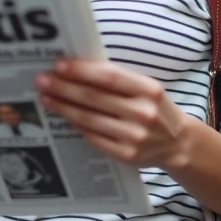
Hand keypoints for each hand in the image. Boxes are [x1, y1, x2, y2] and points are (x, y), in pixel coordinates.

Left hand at [36, 58, 191, 168]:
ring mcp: (135, 137)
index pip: (109, 77)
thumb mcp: (145, 88)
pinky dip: (76, 125)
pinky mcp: (126, 155)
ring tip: (46, 97)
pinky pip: (93, 137)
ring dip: (64, 107)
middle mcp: (143, 113)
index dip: (82, 71)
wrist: (178, 143)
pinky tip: (64, 116)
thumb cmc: (154, 107)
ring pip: (89, 119)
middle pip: (94, 98)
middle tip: (42, 80)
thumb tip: (77, 68)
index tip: (59, 65)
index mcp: (149, 90)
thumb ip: (118, 79)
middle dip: (64, 88)